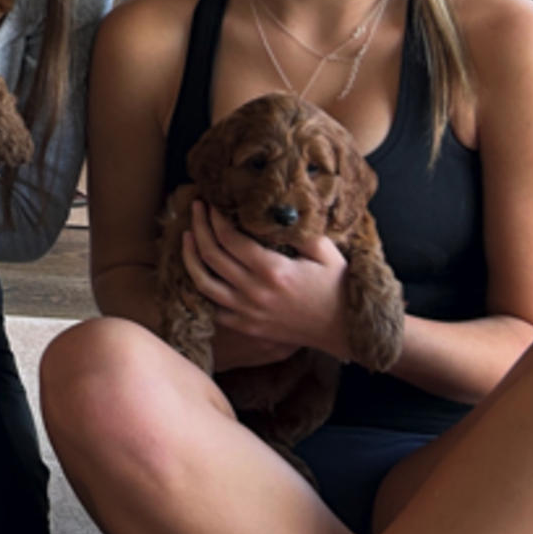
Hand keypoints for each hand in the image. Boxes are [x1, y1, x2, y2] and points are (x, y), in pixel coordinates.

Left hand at [183, 200, 348, 363]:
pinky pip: (214, 309)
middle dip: (199, 228)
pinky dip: (202, 290)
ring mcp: (248, 312)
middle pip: (212, 256)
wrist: (344, 329)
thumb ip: (300, 231)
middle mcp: (256, 292)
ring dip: (190, 257)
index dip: (215, 218)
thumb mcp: (326, 252)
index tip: (210, 203)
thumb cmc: (338, 288)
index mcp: (273, 270)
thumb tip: (276, 210)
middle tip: (196, 209)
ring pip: (204, 284)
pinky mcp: (248, 327)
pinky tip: (200, 272)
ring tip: (187, 236)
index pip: (230, 239)